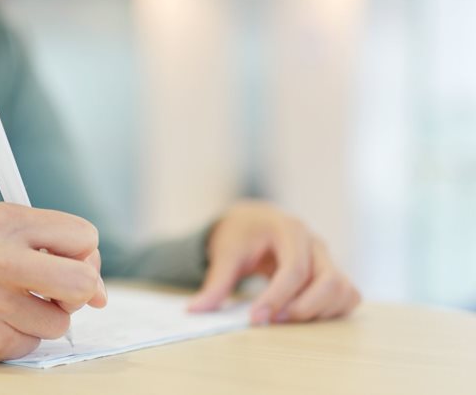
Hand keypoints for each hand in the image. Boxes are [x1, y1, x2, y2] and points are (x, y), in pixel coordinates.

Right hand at [0, 203, 106, 363]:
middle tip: (62, 291)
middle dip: (82, 290)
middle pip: (82, 283)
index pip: (84, 237)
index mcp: (3, 222)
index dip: (84, 253)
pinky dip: (21, 335)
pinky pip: (32, 344)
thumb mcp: (3, 229)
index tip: (68, 260)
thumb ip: (56, 248)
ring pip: (60, 322)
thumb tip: (102, 294)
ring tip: (15, 303)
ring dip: (47, 316)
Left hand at [188, 200, 359, 324]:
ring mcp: (328, 258)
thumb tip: (195, 310)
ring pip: (343, 290)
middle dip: (303, 308)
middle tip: (273, 322)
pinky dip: (331, 311)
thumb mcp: (225, 252)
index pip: (294, 269)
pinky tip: (301, 317)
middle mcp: (315, 243)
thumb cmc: (241, 233)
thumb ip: (215, 282)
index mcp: (290, 229)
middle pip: (329, 281)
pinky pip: (348, 296)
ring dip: (318, 312)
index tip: (255, 320)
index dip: (277, 298)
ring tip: (284, 319)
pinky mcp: (332, 273)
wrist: (254, 221)